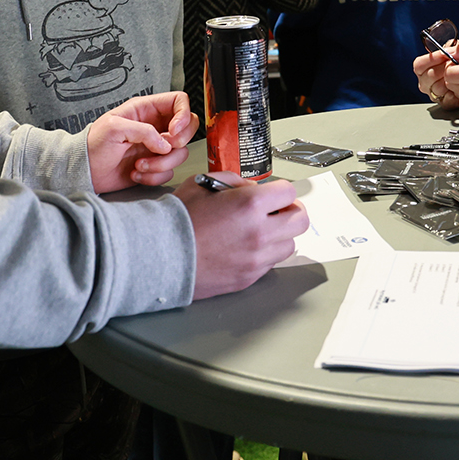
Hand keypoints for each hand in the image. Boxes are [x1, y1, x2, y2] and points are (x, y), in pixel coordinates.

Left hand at [86, 92, 196, 192]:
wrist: (85, 171)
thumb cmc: (93, 145)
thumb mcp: (114, 128)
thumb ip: (143, 131)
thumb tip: (164, 143)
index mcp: (146, 109)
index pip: (179, 101)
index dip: (183, 115)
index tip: (174, 131)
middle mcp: (155, 126)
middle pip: (189, 127)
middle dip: (179, 142)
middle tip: (162, 148)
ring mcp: (156, 147)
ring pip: (180, 153)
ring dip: (162, 163)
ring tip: (139, 164)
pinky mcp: (155, 165)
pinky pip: (168, 172)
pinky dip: (154, 176)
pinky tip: (136, 172)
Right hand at [180, 176, 309, 298]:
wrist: (158, 256)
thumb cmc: (176, 221)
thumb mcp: (202, 185)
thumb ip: (233, 182)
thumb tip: (250, 188)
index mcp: (249, 205)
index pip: (288, 192)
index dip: (280, 190)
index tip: (274, 193)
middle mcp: (259, 232)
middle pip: (300, 221)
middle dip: (290, 212)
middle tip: (277, 211)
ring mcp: (256, 259)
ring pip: (289, 245)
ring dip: (279, 235)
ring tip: (260, 230)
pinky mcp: (248, 278)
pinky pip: (270, 263)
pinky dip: (264, 254)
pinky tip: (246, 247)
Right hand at [410, 49, 456, 106]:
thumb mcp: (455, 51)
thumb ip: (449, 47)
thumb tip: (449, 46)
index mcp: (424, 70)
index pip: (419, 65)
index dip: (430, 59)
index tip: (442, 55)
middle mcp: (426, 83)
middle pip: (428, 76)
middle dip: (443, 69)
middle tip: (453, 65)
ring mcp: (434, 94)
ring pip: (437, 88)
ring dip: (450, 80)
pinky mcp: (445, 104)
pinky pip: (447, 101)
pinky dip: (455, 94)